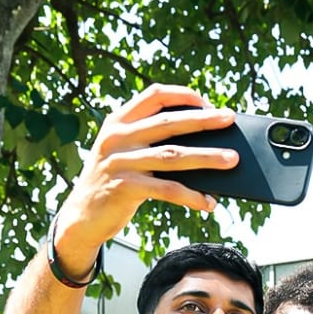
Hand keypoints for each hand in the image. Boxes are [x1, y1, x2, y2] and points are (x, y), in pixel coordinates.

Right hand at [52, 84, 238, 265]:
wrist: (81, 217)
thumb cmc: (112, 183)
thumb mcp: (124, 155)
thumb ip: (149, 143)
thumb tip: (202, 147)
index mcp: (118, 121)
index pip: (154, 96)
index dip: (182, 96)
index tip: (207, 102)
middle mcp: (117, 137)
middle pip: (168, 123)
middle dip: (203, 120)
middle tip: (229, 119)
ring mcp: (120, 162)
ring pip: (172, 156)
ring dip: (206, 158)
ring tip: (231, 159)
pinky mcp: (125, 188)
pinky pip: (167, 189)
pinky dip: (192, 196)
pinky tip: (209, 202)